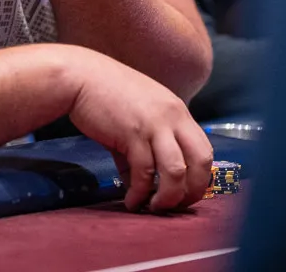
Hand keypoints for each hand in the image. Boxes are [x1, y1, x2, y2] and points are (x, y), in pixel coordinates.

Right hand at [68, 55, 213, 212]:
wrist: (80, 77)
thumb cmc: (105, 93)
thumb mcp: (136, 116)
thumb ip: (143, 147)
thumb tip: (139, 184)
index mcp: (177, 111)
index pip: (205, 149)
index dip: (199, 177)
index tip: (185, 194)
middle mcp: (172, 116)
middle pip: (201, 161)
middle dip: (192, 191)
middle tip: (175, 206)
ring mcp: (154, 124)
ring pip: (176, 171)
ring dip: (168, 197)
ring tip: (153, 207)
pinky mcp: (132, 134)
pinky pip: (144, 173)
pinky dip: (140, 193)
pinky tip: (131, 200)